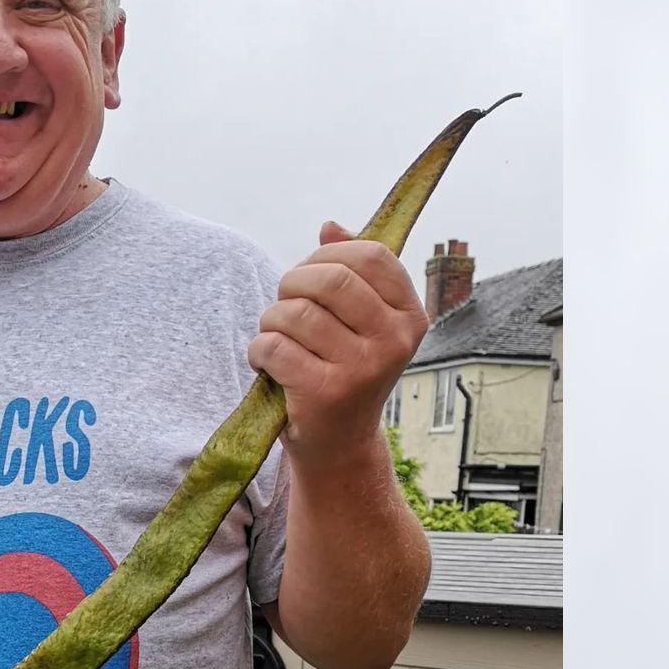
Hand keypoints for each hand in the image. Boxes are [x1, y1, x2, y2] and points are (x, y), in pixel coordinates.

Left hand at [247, 220, 428, 475]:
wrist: (338, 442)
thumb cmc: (342, 368)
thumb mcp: (357, 319)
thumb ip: (348, 269)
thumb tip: (330, 226)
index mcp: (409, 315)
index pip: (371, 255)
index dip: (329, 256)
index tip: (312, 275)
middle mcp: (394, 341)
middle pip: (330, 279)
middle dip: (292, 284)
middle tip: (283, 305)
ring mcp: (363, 369)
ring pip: (295, 313)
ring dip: (271, 321)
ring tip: (276, 339)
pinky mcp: (326, 393)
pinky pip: (275, 346)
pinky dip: (259, 350)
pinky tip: (268, 364)